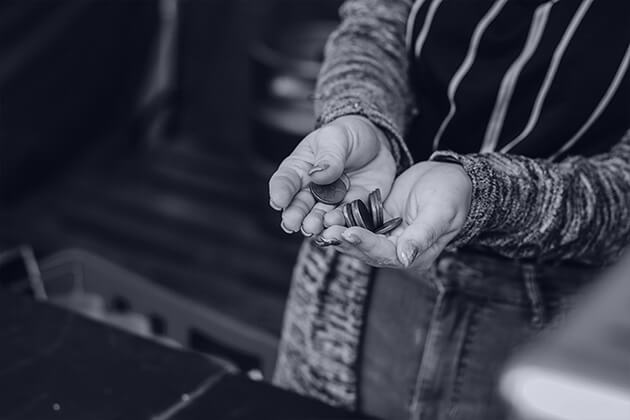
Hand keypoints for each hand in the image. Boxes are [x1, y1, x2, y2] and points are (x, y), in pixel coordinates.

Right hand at [268, 115, 395, 235]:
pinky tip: (338, 226)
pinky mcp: (352, 208)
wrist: (377, 144)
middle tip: (293, 223)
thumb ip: (328, 156)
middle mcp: (311, 189)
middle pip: (299, 205)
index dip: (280, 191)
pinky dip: (341, 224)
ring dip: (315, 223)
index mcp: (300, 168)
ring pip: (319, 216)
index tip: (278, 201)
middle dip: (295, 214)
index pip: (285, 180)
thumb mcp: (337, 137)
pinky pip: (345, 218)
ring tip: (314, 226)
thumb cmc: (348, 136)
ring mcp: (331, 202)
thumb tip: (317, 174)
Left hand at [318, 161, 471, 271]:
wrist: (452, 179)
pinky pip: (357, 222)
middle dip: (345, 240)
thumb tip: (405, 258)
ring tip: (320, 223)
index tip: (349, 233)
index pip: (385, 253)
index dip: (366, 244)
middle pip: (366, 249)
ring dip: (339, 232)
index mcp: (414, 255)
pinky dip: (342, 219)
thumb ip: (422, 235)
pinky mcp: (378, 221)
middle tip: (326, 230)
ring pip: (358, 238)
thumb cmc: (453, 195)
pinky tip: (325, 213)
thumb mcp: (440, 213)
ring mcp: (386, 236)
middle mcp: (397, 250)